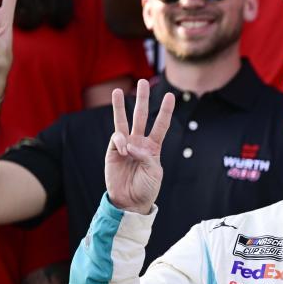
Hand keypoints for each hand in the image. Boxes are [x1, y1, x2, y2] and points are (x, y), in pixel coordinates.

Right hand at [105, 79, 174, 214]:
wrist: (131, 201)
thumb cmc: (146, 188)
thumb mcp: (155, 173)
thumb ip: (147, 156)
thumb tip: (132, 144)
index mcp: (154, 147)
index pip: (160, 125)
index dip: (165, 111)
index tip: (170, 96)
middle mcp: (139, 142)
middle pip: (141, 116)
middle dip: (141, 100)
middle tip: (142, 82)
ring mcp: (125, 145)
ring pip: (123, 121)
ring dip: (120, 106)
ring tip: (116, 91)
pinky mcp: (113, 151)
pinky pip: (116, 138)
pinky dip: (120, 140)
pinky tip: (124, 149)